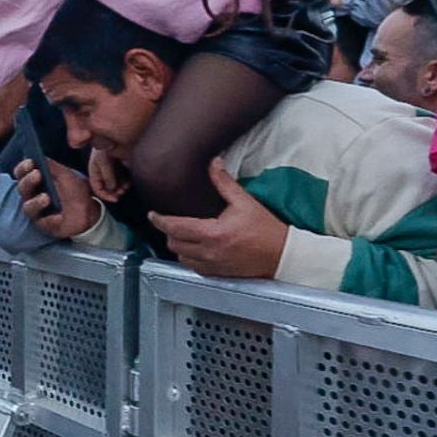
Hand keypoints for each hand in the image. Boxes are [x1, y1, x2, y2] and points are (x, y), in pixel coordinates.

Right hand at [15, 158, 99, 238]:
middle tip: (37, 174)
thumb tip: (39, 156)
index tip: (30, 162)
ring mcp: (37, 212)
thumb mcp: (65, 174)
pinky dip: (51, 220)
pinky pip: (45, 224)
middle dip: (28, 181)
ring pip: (29, 208)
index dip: (23, 168)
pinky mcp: (46, 225)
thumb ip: (52, 166)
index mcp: (34, 182)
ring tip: (46, 197)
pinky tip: (58, 217)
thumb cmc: (73, 190)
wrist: (89, 209)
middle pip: (23, 189)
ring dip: (36, 202)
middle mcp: (31, 196)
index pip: (21, 173)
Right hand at [86, 151, 129, 203]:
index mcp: (95, 172)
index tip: (115, 199)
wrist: (117, 136)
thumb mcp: (104, 161)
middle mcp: (103, 172)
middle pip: (107, 188)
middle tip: (122, 193)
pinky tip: (129, 182)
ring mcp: (112, 170)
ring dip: (121, 188)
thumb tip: (112, 189)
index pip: (97, 188)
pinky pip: (122, 179)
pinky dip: (126, 182)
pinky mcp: (120, 168)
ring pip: (115, 185)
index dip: (105, 195)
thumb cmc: (106, 146)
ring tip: (126, 187)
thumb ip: (107, 176)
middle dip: (114, 192)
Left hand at [147, 161, 288, 278]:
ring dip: (178, 246)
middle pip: (174, 244)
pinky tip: (195, 249)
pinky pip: (194, 268)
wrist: (283, 254)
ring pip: (181, 258)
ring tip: (182, 234)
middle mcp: (209, 252)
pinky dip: (190, 258)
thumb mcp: (245, 202)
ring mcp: (213, 265)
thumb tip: (213, 163)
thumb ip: (224, 183)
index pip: (175, 227)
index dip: (159, 220)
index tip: (153, 214)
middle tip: (170, 221)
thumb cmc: (266, 229)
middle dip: (168, 232)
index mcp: (213, 233)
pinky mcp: (218, 274)